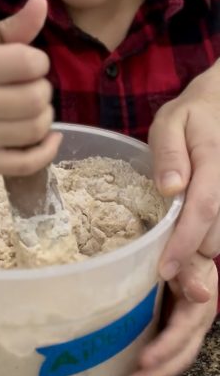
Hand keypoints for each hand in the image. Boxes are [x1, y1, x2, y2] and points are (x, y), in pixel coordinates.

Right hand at [0, 0, 59, 174]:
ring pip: (37, 128)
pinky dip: (48, 151)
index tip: (31, 67)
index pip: (28, 63)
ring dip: (45, 117)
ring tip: (33, 111)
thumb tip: (42, 3)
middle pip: (37, 98)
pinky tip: (50, 138)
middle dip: (43, 91)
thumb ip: (12, 30)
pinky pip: (28, 163)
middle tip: (31, 91)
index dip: (39, 63)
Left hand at [123, 253, 217, 375]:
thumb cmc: (187, 249)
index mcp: (199, 306)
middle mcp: (196, 322)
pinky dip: (153, 365)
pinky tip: (132, 371)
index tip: (144, 360)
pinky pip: (167, 352)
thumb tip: (200, 295)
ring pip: (175, 359)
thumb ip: (192, 272)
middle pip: (181, 356)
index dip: (165, 348)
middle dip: (157, 373)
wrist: (190, 250)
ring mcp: (187, 328)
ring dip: (153, 375)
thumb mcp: (190, 255)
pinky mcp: (175, 328)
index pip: (183, 333)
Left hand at [149, 62, 219, 280]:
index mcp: (214, 161)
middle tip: (162, 262)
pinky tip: (188, 232)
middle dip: (189, 254)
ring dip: (197, 248)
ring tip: (173, 245)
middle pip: (215, 234)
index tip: (165, 268)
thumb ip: (169, 153)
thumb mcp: (170, 123)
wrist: (219, 107)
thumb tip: (170, 187)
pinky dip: (204, 238)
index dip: (184, 243)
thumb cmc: (190, 116)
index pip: (203, 208)